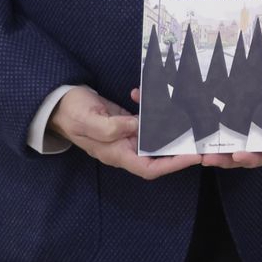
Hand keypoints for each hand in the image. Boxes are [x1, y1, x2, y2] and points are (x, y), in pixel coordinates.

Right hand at [48, 86, 200, 179]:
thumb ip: (113, 127)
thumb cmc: (71, 113)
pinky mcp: (126, 121)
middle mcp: (124, 147)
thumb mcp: (90, 120)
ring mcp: (125, 134)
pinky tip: (143, 93)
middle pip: (158, 153)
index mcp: (116, 153)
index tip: (194, 156)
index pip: (150, 167)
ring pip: (156, 134)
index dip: (173, 165)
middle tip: (203, 134)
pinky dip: (150, 105)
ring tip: (187, 112)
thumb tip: (139, 127)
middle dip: (181, 145)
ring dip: (170, 123)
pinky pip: (145, 117)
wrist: (58, 103)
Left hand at [201, 53, 261, 168]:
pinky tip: (199, 129)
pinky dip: (213, 130)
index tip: (240, 154)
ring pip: (233, 144)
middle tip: (209, 158)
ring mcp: (252, 126)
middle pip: (245, 153)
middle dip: (226, 159)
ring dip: (216, 150)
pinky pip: (226, 126)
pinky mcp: (241, 114)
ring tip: (199, 152)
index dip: (254, 157)